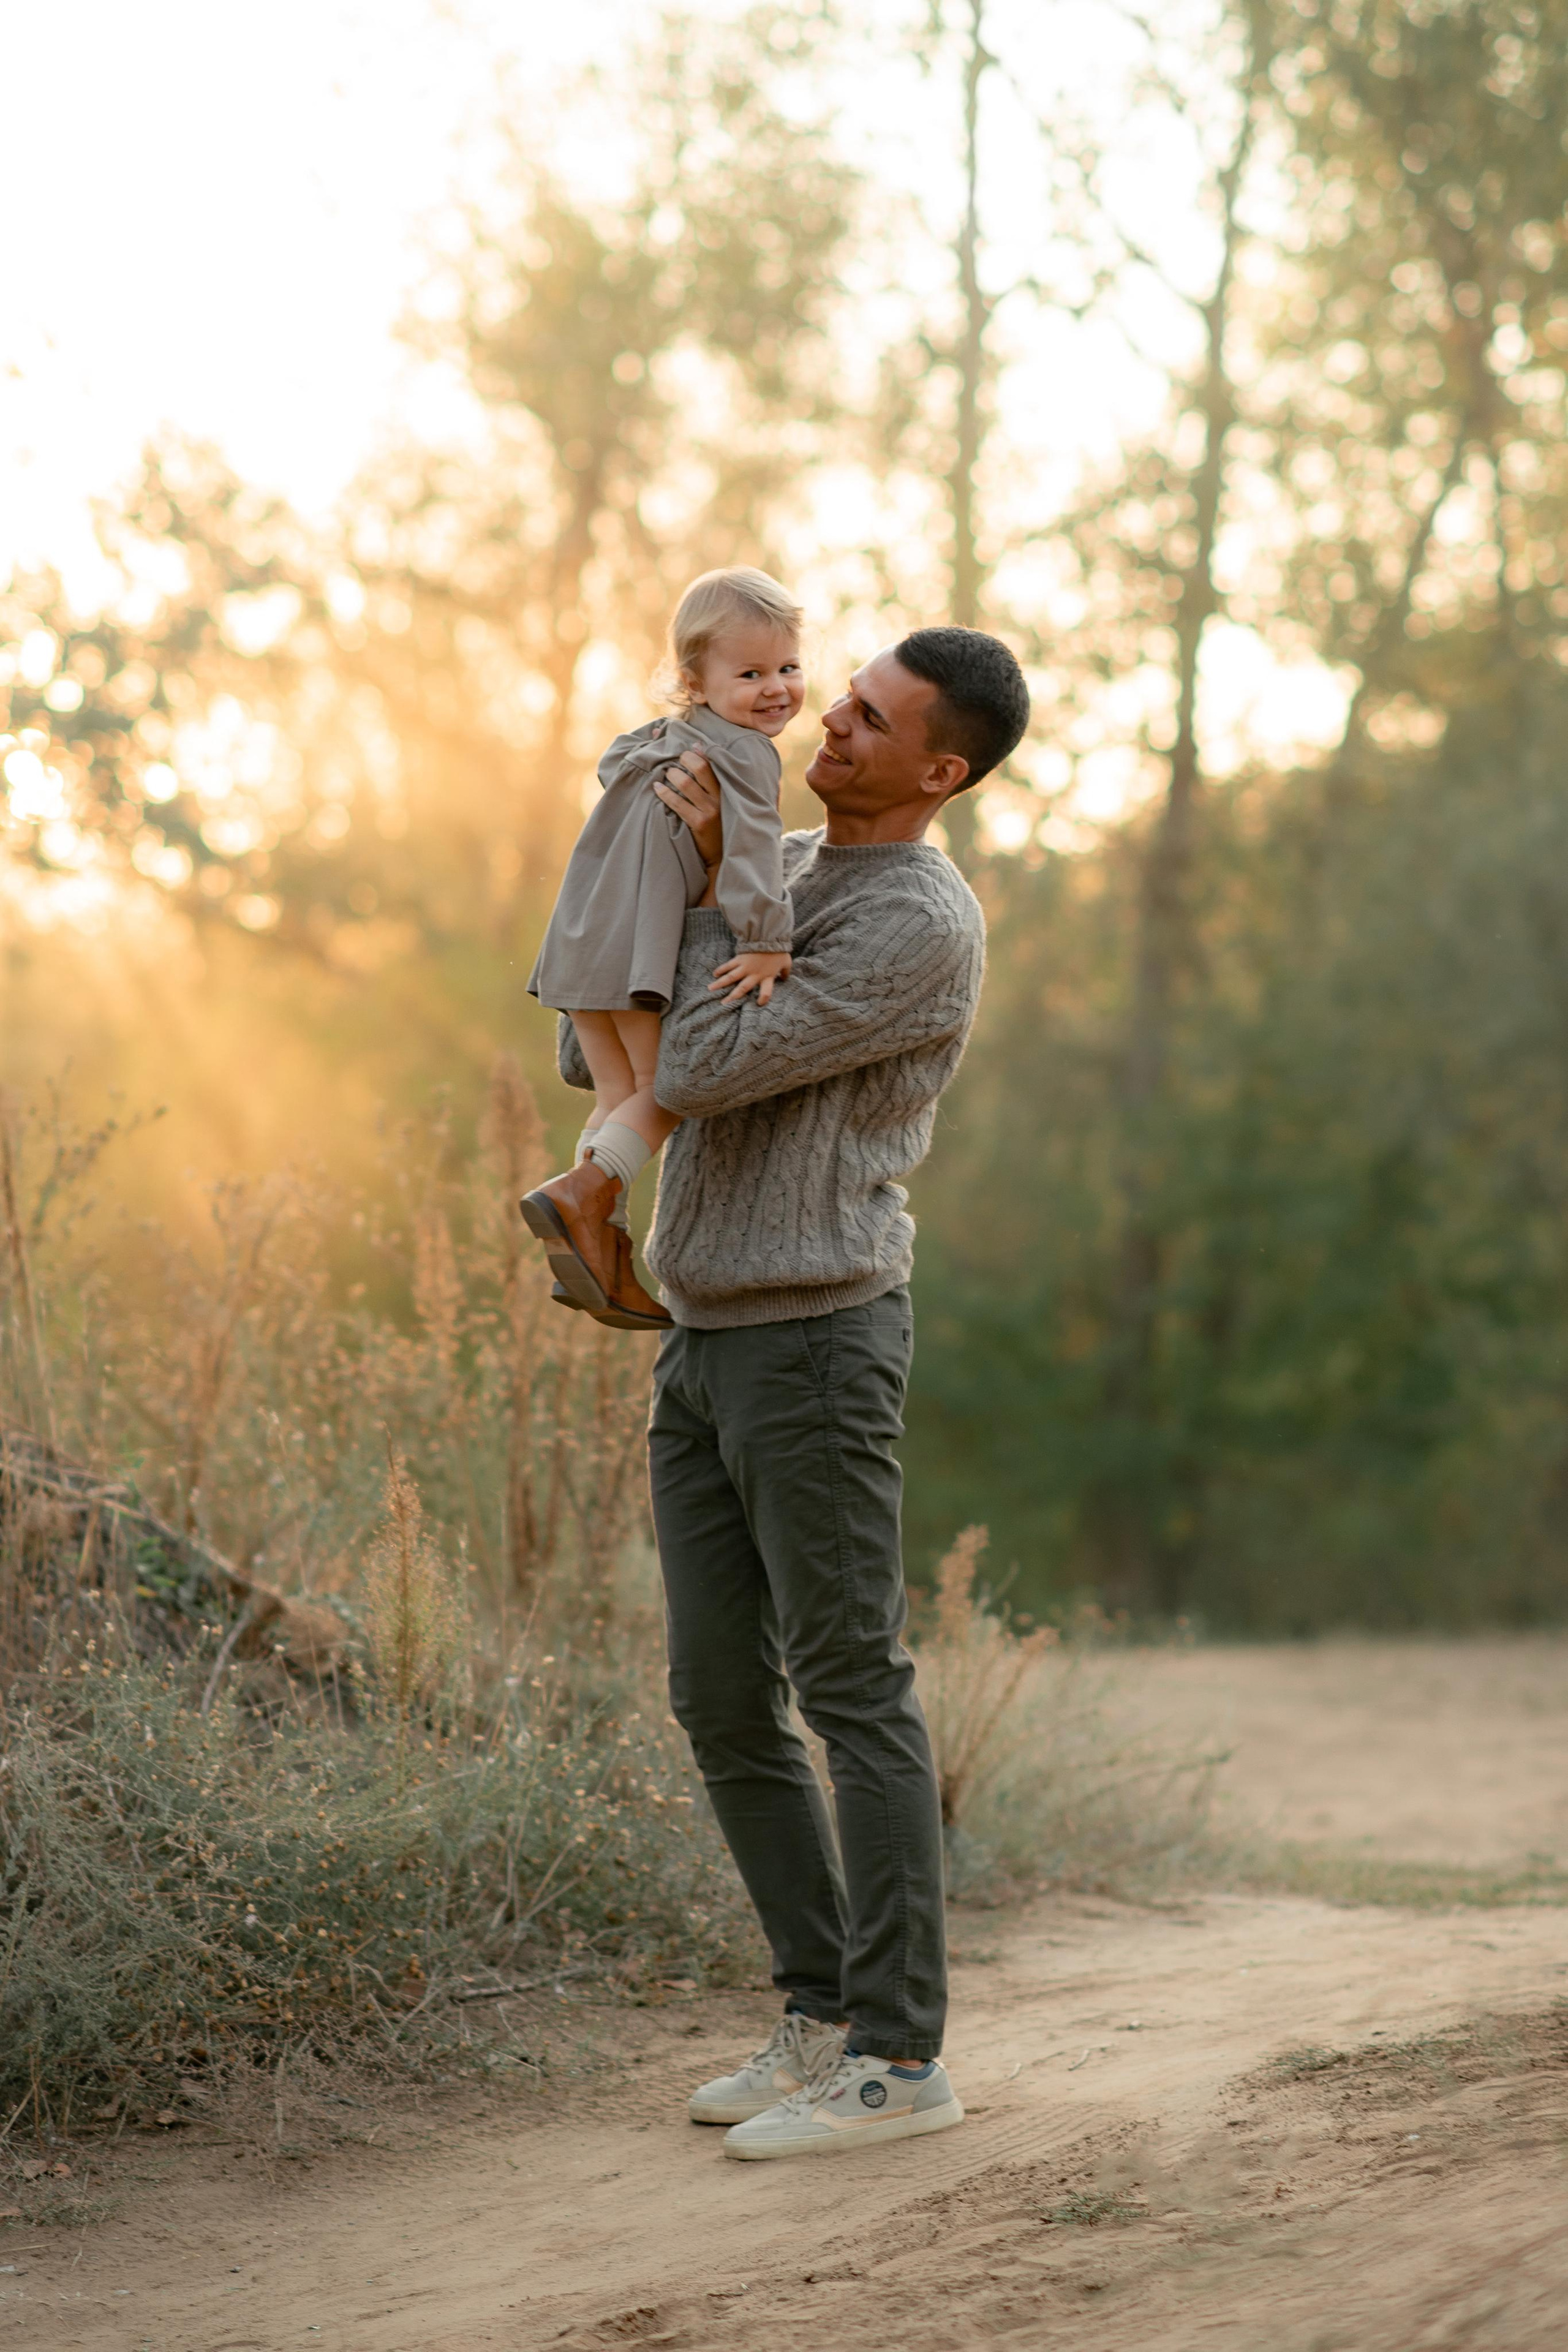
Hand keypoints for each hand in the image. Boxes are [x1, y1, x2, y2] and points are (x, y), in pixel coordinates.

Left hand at [653, 753, 722, 886]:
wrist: (721, 856)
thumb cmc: (718, 823)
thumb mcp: (720, 800)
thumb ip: (711, 777)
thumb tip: (696, 746)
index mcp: (727, 789)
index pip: (713, 762)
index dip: (697, 751)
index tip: (687, 746)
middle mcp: (720, 797)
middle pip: (700, 767)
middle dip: (684, 758)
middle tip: (674, 760)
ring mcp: (710, 810)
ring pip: (686, 783)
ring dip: (672, 774)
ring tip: (665, 774)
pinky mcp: (699, 823)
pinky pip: (677, 803)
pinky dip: (664, 793)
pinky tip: (657, 788)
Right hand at [710, 950, 791, 1005]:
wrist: (769, 936)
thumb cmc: (779, 950)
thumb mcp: (786, 962)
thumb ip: (786, 972)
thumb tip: (785, 978)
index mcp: (767, 977)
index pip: (766, 992)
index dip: (763, 999)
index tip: (758, 1003)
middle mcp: (754, 974)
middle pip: (742, 988)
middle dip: (733, 997)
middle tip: (723, 1004)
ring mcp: (745, 967)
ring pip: (731, 977)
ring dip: (720, 984)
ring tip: (711, 989)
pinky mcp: (740, 958)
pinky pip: (729, 965)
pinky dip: (721, 969)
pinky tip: (714, 974)